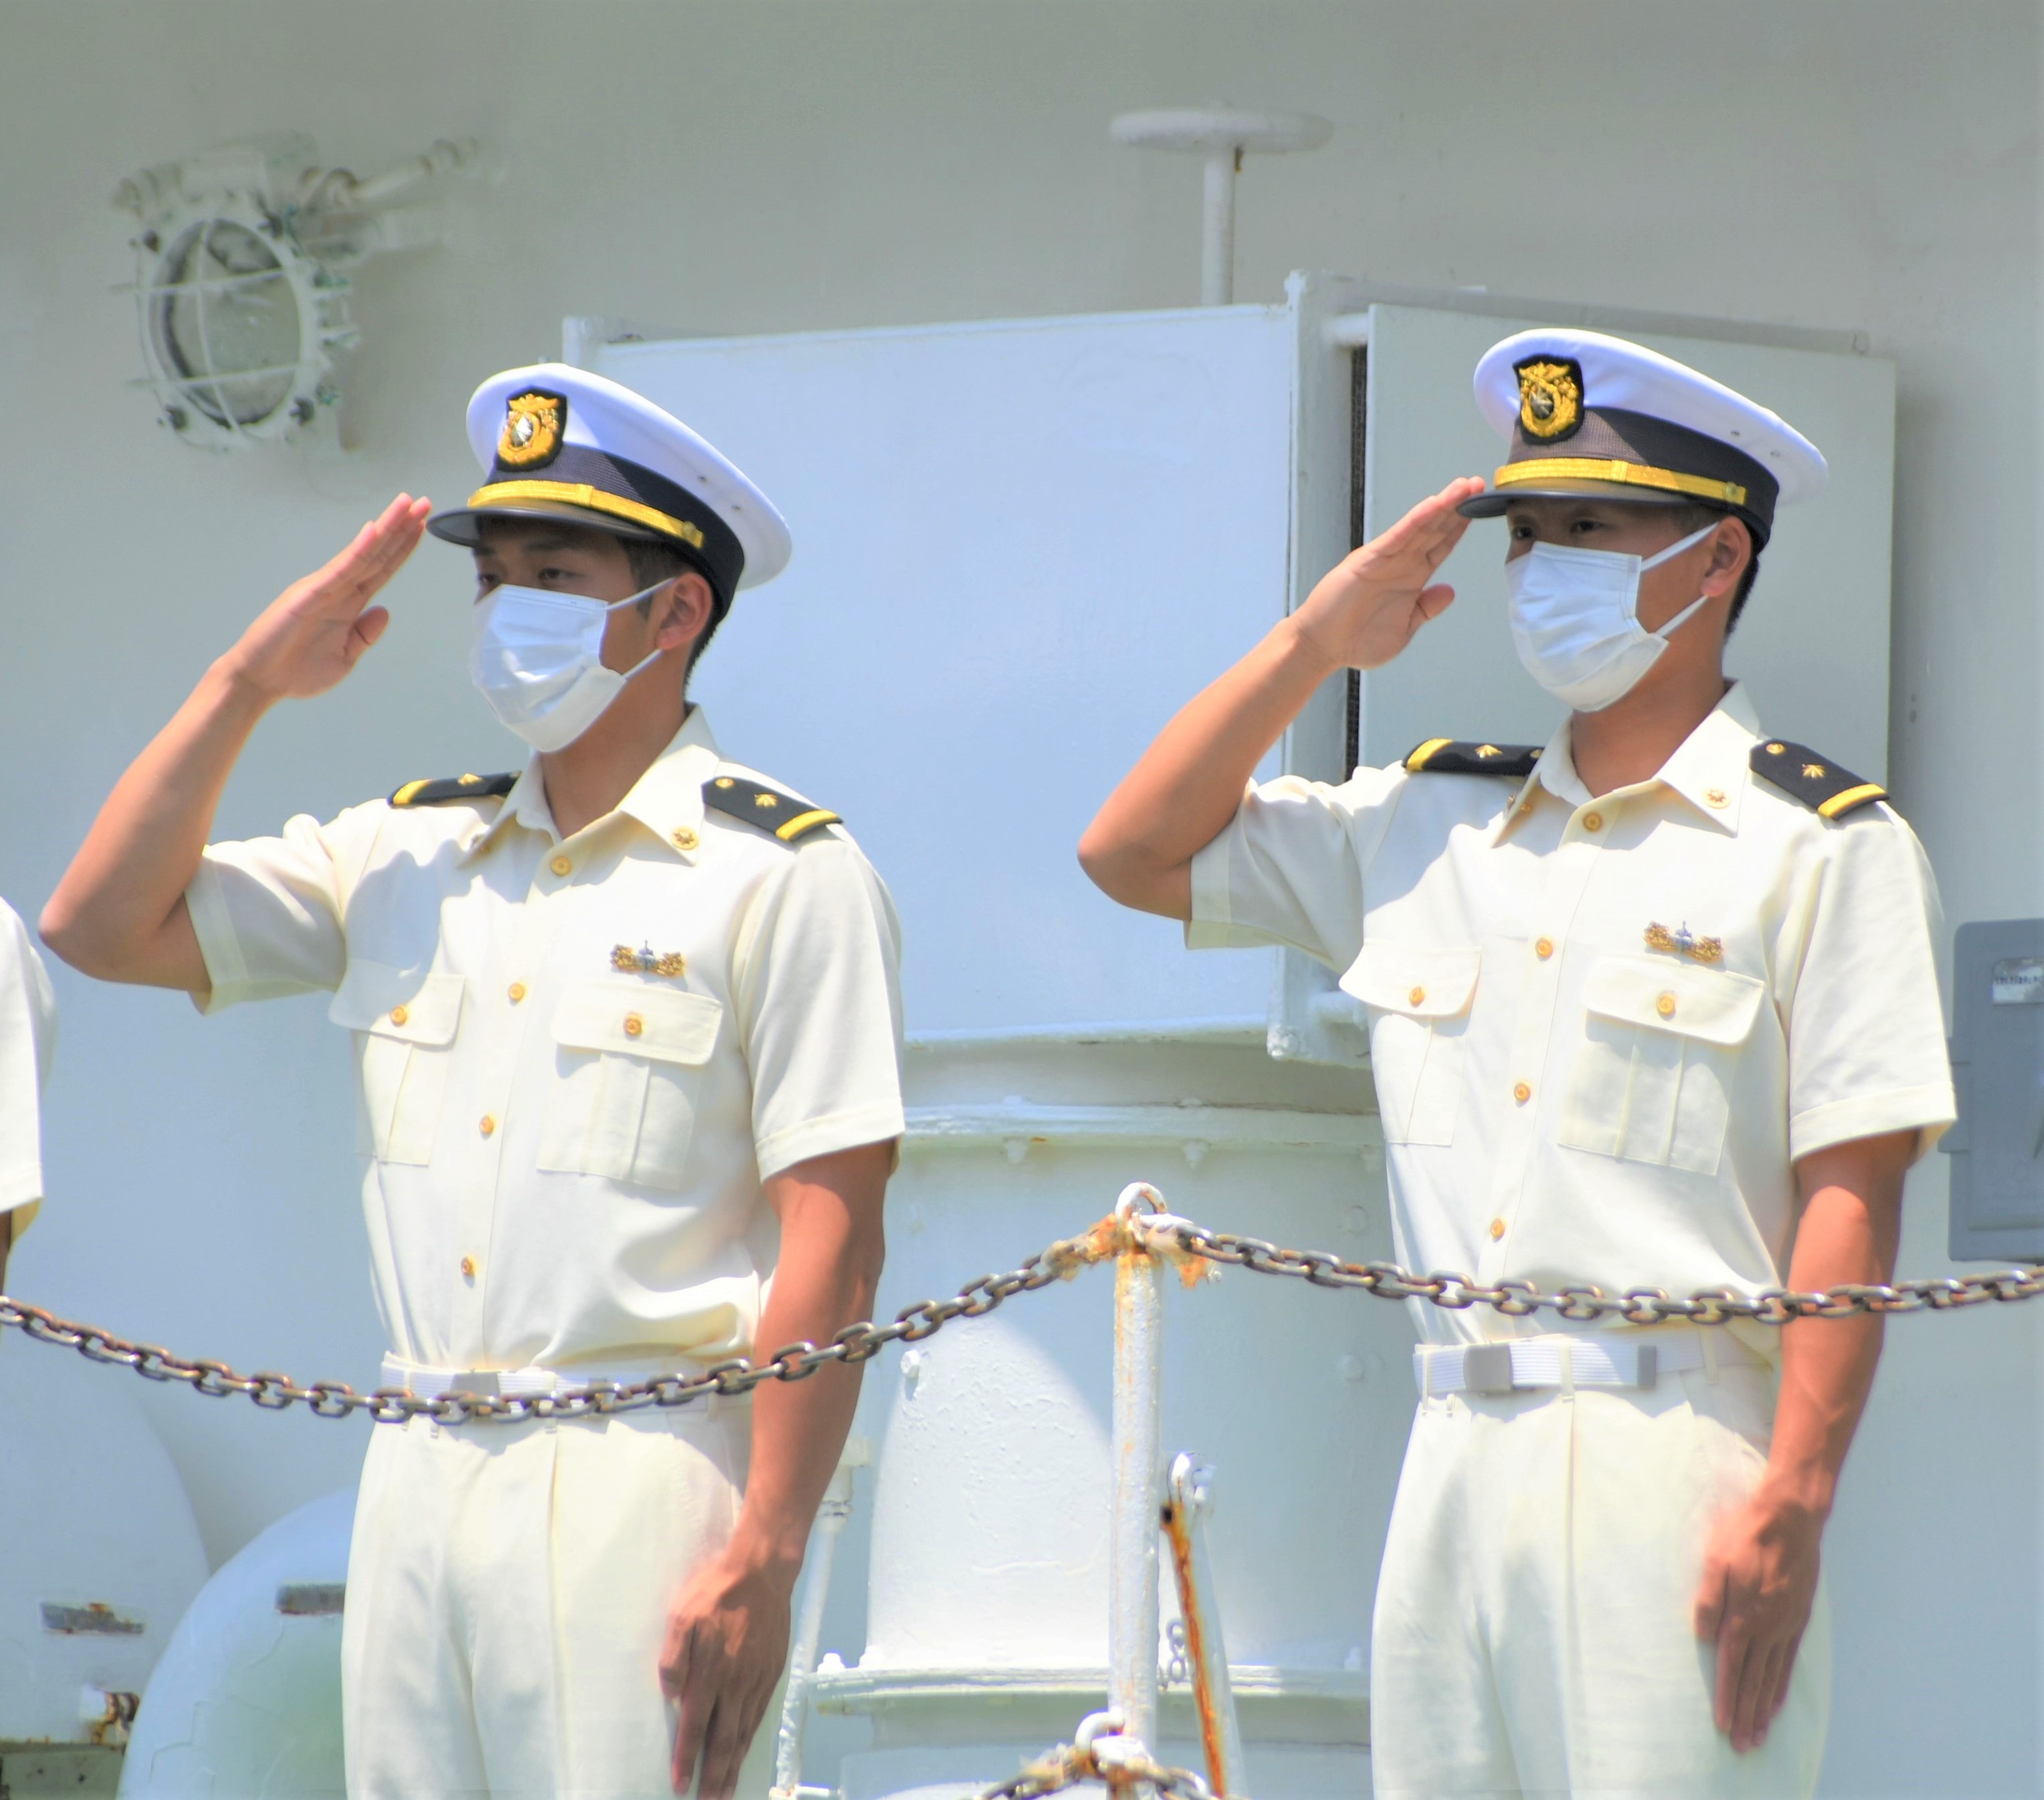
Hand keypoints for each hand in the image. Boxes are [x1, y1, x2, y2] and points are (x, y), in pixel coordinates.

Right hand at [219, 494, 430, 702]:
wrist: (261, 681)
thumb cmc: (297, 670)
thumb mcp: (345, 657)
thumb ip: (365, 634)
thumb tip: (386, 612)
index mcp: (349, 604)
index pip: (382, 568)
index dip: (403, 547)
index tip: (422, 525)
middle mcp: (339, 589)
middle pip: (377, 553)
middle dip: (401, 527)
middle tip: (424, 502)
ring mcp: (325, 588)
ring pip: (362, 553)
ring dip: (386, 527)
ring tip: (406, 504)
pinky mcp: (309, 594)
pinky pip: (340, 569)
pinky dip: (358, 549)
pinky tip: (374, 531)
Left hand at [660, 1544, 796, 1797]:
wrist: (762, 1571)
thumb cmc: (716, 1590)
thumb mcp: (682, 1615)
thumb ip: (673, 1656)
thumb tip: (669, 1693)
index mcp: (710, 1672)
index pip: (695, 1726)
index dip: (687, 1759)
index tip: (680, 1785)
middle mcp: (735, 1683)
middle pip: (724, 1740)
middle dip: (715, 1776)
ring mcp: (756, 1680)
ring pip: (744, 1732)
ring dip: (734, 1765)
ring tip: (726, 1790)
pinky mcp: (772, 1672)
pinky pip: (759, 1714)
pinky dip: (751, 1738)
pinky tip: (745, 1749)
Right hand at [1292, 476, 1486, 670]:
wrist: (1322, 647)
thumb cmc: (1357, 640)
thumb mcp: (1404, 629)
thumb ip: (1426, 609)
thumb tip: (1450, 591)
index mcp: (1412, 578)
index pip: (1442, 545)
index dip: (1460, 526)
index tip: (1479, 506)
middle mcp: (1401, 563)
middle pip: (1435, 528)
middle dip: (1457, 506)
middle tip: (1477, 483)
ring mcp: (1385, 559)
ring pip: (1420, 526)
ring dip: (1442, 505)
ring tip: (1463, 486)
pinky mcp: (1368, 561)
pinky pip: (1397, 537)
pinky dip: (1415, 520)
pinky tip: (1432, 505)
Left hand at [1692, 1483, 1822, 1752]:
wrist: (1790, 1519)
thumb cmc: (1745, 1536)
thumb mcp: (1716, 1560)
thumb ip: (1708, 1599)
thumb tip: (1701, 1637)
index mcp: (1744, 1615)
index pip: (1733, 1667)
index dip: (1728, 1698)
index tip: (1723, 1726)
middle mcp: (1768, 1627)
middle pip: (1755, 1681)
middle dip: (1748, 1716)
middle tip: (1744, 1748)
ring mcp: (1786, 1626)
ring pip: (1773, 1677)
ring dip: (1765, 1710)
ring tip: (1760, 1737)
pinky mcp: (1797, 1620)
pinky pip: (1789, 1662)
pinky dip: (1782, 1686)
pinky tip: (1777, 1703)